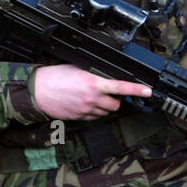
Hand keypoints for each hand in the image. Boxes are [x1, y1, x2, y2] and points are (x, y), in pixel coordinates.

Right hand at [32, 64, 151, 120]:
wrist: (38, 92)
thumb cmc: (54, 77)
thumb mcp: (77, 68)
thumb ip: (94, 73)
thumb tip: (106, 76)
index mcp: (93, 83)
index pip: (121, 87)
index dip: (137, 90)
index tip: (148, 91)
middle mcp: (92, 98)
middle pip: (116, 105)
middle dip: (115, 100)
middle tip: (107, 92)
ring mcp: (86, 110)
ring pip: (106, 112)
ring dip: (105, 106)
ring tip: (92, 97)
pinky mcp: (80, 118)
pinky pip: (94, 117)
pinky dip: (94, 112)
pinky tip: (84, 103)